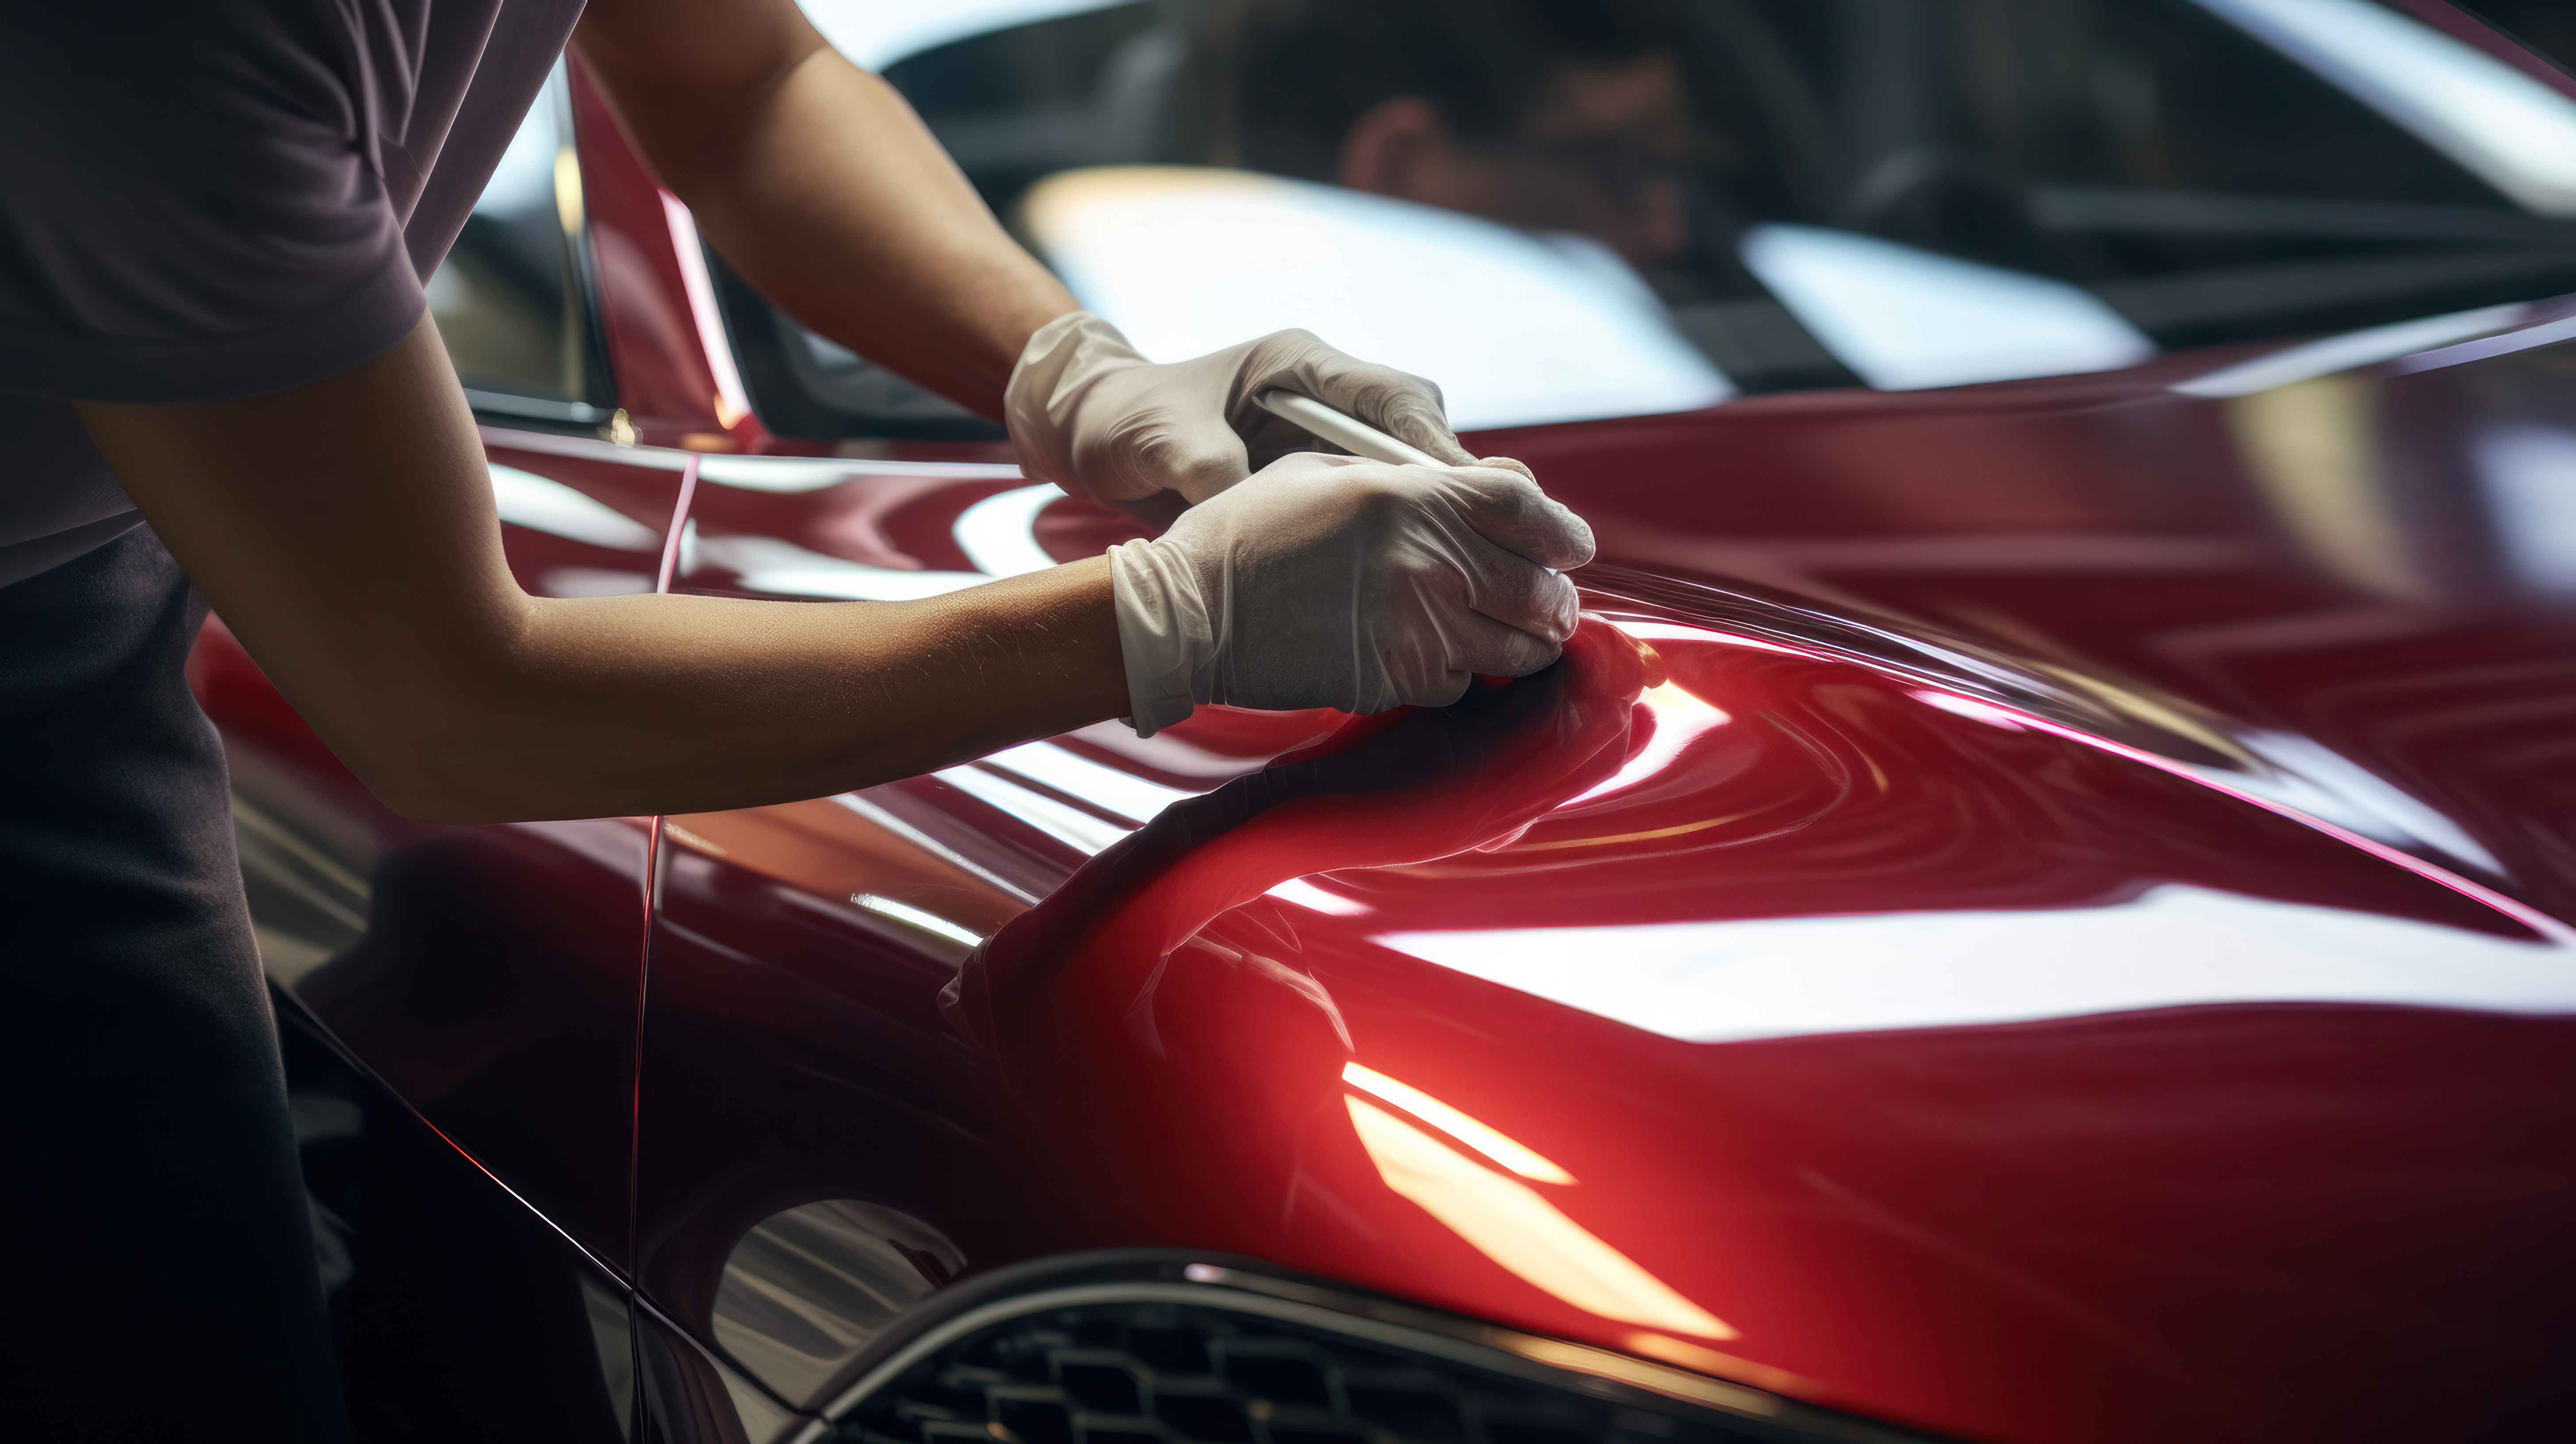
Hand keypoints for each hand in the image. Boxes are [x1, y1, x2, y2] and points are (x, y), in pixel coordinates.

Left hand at [1005, 312, 1527, 520]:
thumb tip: (1251, 504)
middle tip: (1499, 536)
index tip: (1467, 488)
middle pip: (1418, 434)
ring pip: (1408, 474)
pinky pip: (1375, 505)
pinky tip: (1414, 582)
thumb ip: (1208, 468)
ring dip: (1438, 517)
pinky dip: (1400, 539)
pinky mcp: (1314, 478)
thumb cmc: (1125, 421)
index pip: (1389, 397)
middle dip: (1461, 484)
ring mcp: (1322, 439)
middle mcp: (1322, 397)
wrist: (1092, 431)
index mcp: (1297, 365)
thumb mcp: (1161, 440)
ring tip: (1473, 569)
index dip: (1433, 444)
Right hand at [1107, 451, 1593, 733]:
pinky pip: (1462, 683)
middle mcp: (1426, 559)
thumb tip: (1465, 488)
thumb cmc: (1246, 535)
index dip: (1561, 529)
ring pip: (1515, 647)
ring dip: (1523, 645)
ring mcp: (1415, 625)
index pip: (1523, 506)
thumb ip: (1403, 480)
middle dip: (1554, 600)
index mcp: (1410, 496)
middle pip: (1537, 586)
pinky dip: (1463, 676)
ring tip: (1513, 639)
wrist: (1189, 611)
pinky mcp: (1395, 678)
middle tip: (1549, 605)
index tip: (1572, 547)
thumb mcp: (1322, 473)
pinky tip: (1439, 661)